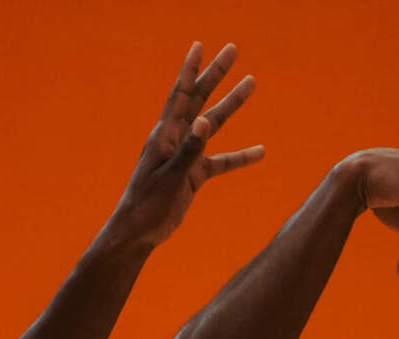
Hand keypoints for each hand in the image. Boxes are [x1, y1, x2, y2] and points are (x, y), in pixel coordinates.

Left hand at [109, 40, 263, 251]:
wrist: (139, 233)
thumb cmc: (147, 204)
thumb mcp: (170, 177)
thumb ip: (189, 150)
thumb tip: (204, 121)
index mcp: (165, 135)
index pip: (181, 95)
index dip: (190, 70)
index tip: (200, 46)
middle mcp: (176, 139)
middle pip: (200, 100)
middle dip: (215, 75)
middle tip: (233, 50)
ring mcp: (186, 156)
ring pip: (213, 124)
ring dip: (231, 105)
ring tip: (251, 83)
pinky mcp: (193, 175)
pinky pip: (220, 162)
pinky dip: (239, 157)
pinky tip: (259, 152)